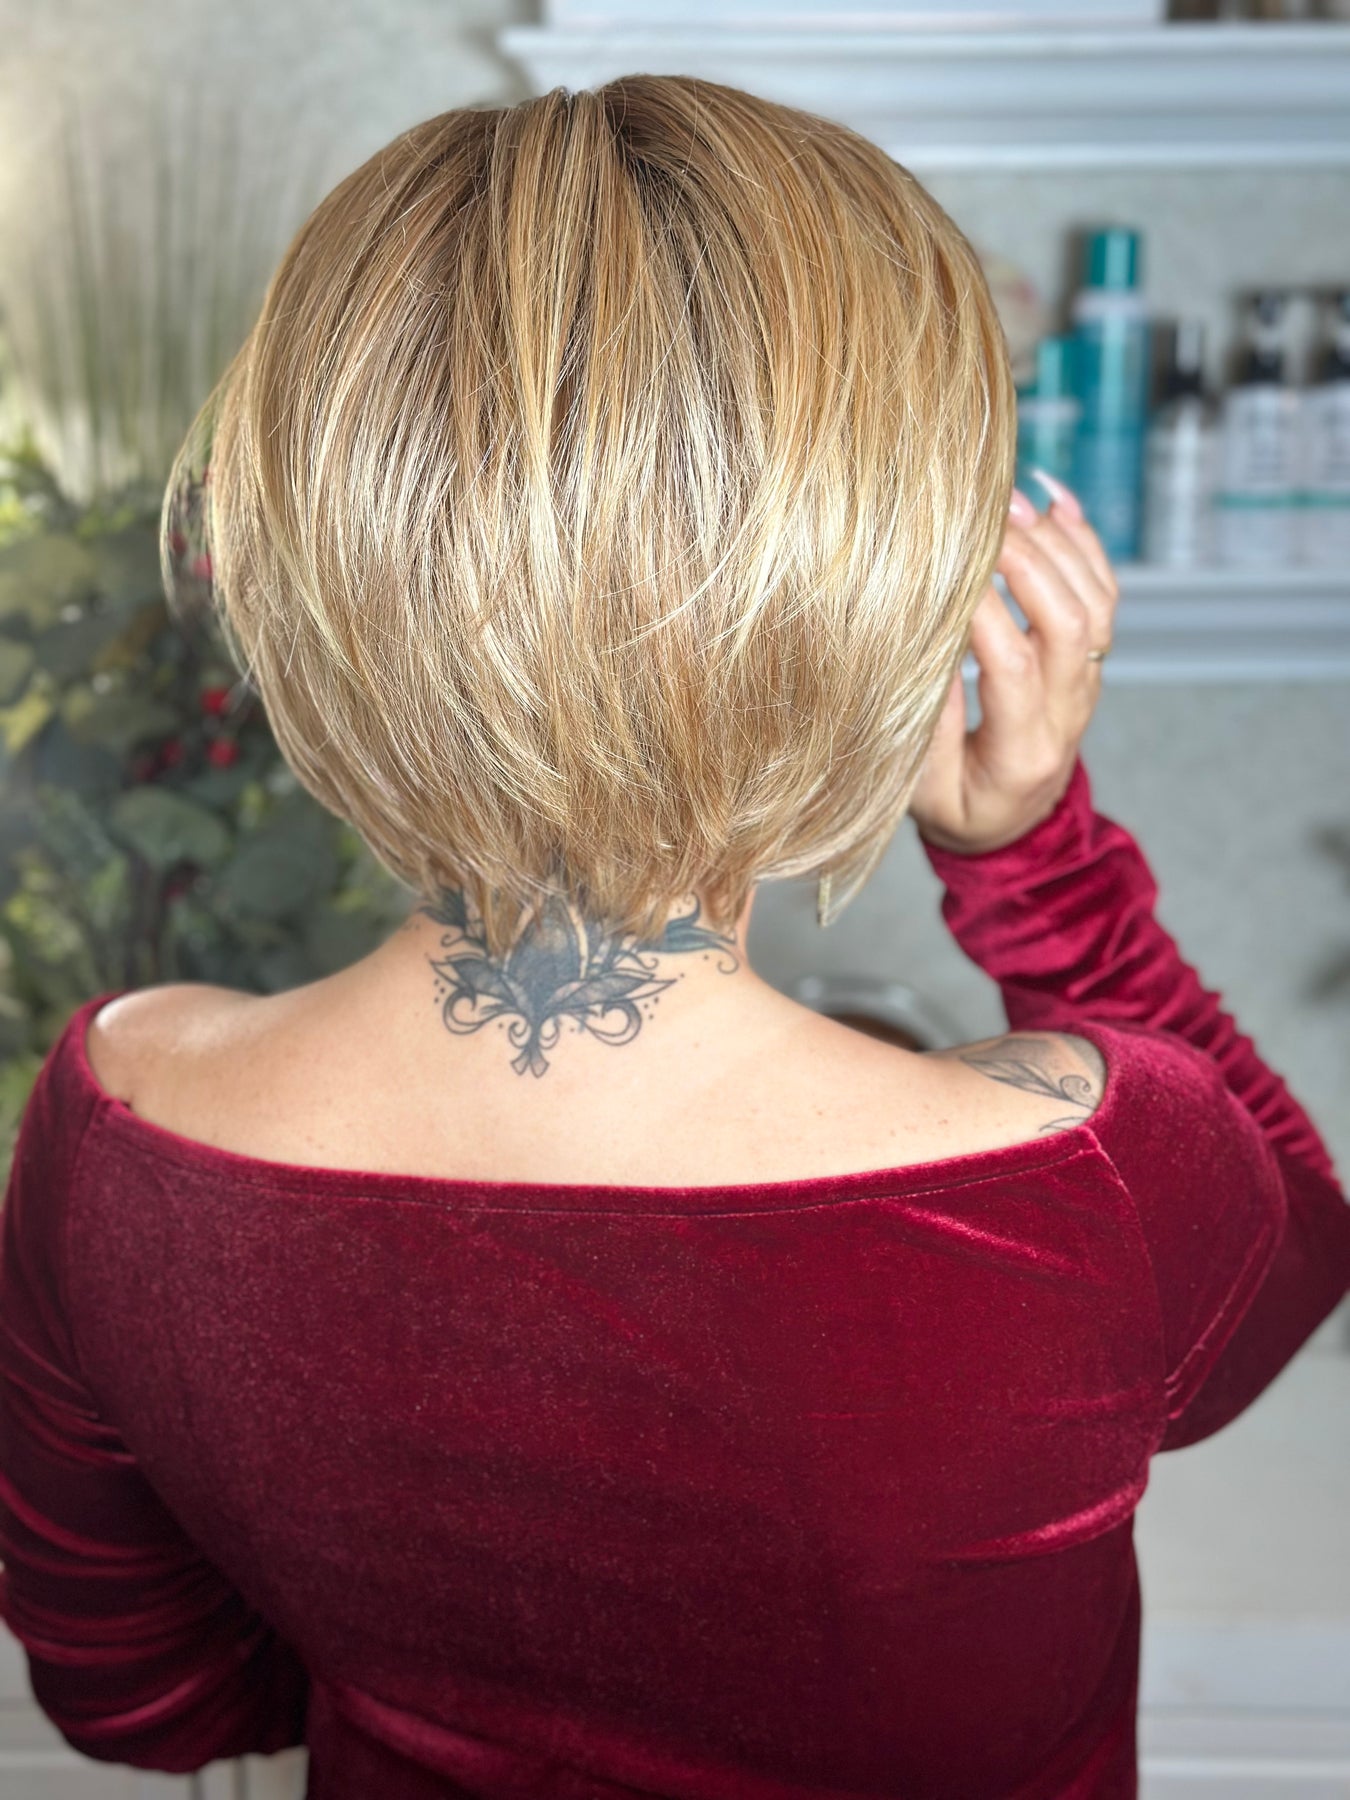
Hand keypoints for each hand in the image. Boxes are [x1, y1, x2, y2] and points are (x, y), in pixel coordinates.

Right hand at [908, 473, 1118, 855]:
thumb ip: (925, 723)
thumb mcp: (923, 788)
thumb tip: (921, 644)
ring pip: (1097, 602)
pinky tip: (1054, 500)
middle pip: (1070, 624)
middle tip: (983, 520)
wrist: (1010, 826)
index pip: (1012, 667)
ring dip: (1058, 545)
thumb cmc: (957, 807)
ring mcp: (1086, 685)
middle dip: (1027, 562)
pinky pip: (1105, 593)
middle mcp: (1067, 714)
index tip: (941, 572)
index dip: (979, 612)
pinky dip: (1084, 540)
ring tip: (1012, 503)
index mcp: (1022, 752)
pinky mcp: (1089, 662)